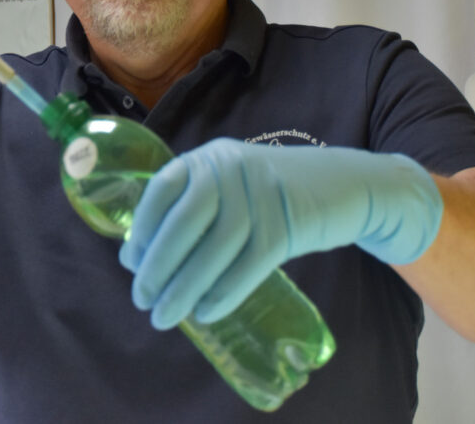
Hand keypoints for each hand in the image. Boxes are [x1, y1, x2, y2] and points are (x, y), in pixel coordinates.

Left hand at [118, 139, 442, 329]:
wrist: (344, 186)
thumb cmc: (271, 195)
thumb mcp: (229, 187)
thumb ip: (191, 211)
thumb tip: (139, 259)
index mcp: (208, 158)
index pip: (162, 188)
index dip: (142, 227)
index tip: (130, 263)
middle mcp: (230, 169)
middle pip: (185, 222)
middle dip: (158, 266)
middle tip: (142, 300)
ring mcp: (262, 195)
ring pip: (215, 248)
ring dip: (185, 288)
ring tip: (166, 316)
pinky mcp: (288, 225)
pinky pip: (249, 266)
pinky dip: (223, 293)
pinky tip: (205, 312)